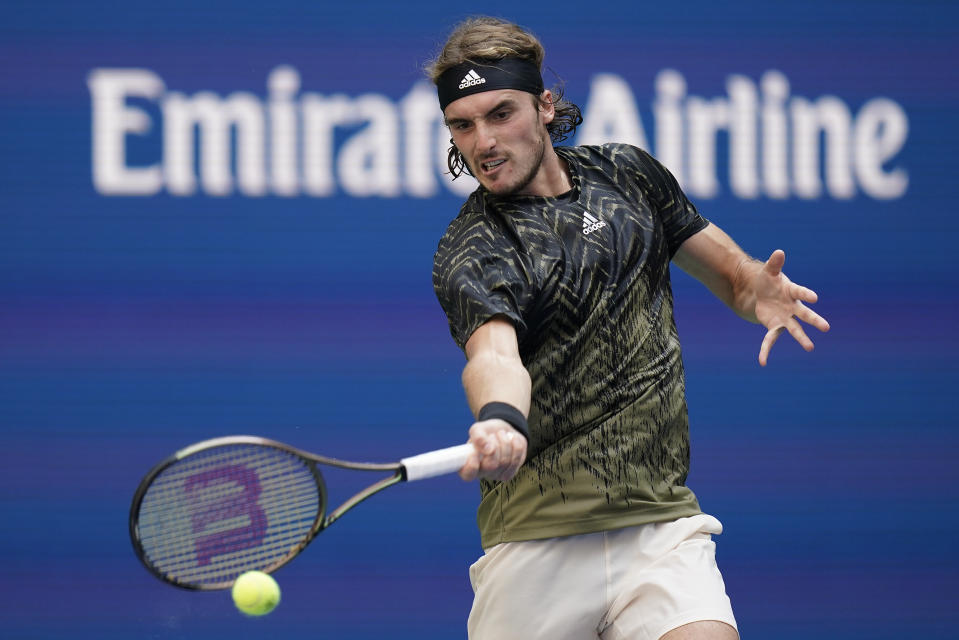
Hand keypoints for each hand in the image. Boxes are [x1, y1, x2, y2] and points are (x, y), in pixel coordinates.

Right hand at [459, 419, 526, 481]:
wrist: (504, 431)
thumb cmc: (487, 432)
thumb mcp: (478, 429)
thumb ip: (478, 437)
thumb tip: (488, 449)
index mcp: (468, 464)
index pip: (467, 474)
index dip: (472, 465)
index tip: (474, 452)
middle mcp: (481, 473)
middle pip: (491, 465)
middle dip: (495, 445)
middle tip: (493, 435)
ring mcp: (496, 475)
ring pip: (505, 461)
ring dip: (505, 442)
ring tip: (501, 434)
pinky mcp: (510, 472)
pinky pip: (516, 459)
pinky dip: (515, 444)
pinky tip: (512, 440)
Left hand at [747, 250, 830, 365]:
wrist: (761, 294)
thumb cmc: (769, 282)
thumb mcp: (769, 272)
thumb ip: (774, 264)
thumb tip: (779, 252)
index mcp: (792, 292)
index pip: (800, 293)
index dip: (806, 295)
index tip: (814, 298)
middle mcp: (792, 307)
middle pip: (805, 315)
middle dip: (814, 320)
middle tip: (826, 327)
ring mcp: (785, 319)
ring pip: (795, 329)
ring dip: (802, 338)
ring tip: (810, 348)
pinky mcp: (774, 327)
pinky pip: (770, 340)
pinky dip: (765, 350)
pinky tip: (762, 362)